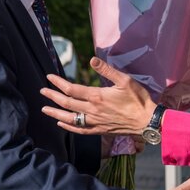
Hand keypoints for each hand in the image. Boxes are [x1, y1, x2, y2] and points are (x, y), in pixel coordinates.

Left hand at [40, 57, 155, 135]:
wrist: (146, 121)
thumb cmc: (138, 99)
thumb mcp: (125, 80)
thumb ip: (107, 70)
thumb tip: (92, 59)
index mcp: (97, 96)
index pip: (71, 89)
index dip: (58, 83)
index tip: (49, 77)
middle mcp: (93, 110)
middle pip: (67, 103)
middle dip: (52, 96)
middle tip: (42, 91)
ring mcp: (95, 122)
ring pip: (70, 118)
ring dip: (55, 113)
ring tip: (44, 109)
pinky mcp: (100, 130)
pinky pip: (80, 130)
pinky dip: (68, 127)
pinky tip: (61, 123)